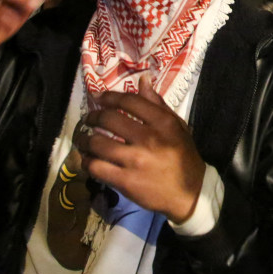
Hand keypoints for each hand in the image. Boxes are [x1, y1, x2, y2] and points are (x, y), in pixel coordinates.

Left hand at [75, 83, 206, 222]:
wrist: (190, 193)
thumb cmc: (184, 156)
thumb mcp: (177, 126)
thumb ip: (158, 104)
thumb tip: (142, 80)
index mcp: (163, 122)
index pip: (129, 101)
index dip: (109, 97)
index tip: (97, 97)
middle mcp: (148, 138)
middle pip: (109, 119)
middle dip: (92, 117)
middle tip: (88, 119)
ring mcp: (135, 161)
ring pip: (98, 143)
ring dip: (84, 139)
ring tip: (82, 139)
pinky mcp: (125, 181)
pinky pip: (96, 167)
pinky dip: (87, 161)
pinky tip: (87, 159)